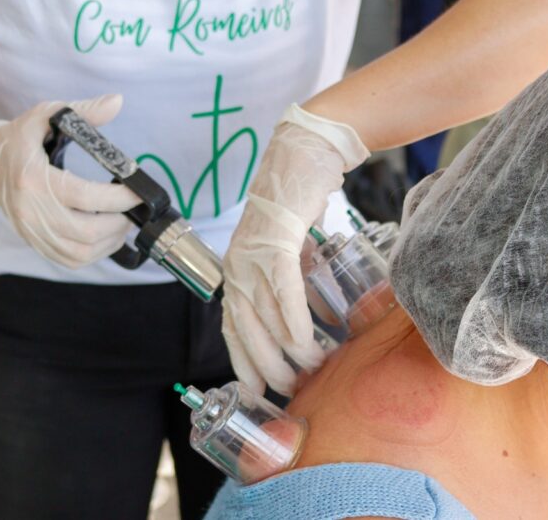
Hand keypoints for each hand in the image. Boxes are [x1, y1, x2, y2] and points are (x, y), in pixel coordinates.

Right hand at [0, 95, 140, 267]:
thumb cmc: (19, 138)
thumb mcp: (47, 115)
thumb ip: (84, 111)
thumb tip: (117, 102)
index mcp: (33, 178)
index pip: (85, 196)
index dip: (119, 198)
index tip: (139, 191)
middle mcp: (31, 210)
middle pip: (86, 231)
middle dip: (120, 223)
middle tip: (134, 210)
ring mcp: (31, 230)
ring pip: (80, 252)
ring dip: (110, 241)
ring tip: (123, 223)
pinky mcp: (34, 242)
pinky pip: (70, 259)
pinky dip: (94, 253)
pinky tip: (105, 236)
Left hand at [222, 105, 368, 394]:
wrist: (302, 156)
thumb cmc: (297, 203)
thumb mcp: (291, 251)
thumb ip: (295, 283)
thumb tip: (316, 319)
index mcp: (236, 270)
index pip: (231, 326)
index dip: (242, 362)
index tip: (254, 391)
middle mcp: (237, 266)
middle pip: (247, 330)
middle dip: (268, 366)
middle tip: (292, 390)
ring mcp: (253, 255)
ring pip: (266, 316)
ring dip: (290, 349)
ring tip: (314, 369)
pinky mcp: (277, 243)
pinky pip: (283, 291)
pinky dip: (294, 319)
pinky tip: (306, 341)